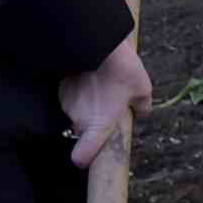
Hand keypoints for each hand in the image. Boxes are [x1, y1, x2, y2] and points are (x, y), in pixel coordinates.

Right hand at [61, 35, 152, 170]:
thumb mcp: (142, 89)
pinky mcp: (60, 88)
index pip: (82, 155)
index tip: (87, 160)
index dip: (84, 158)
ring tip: (102, 85)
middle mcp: (78, 118)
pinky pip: (71, 97)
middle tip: (110, 104)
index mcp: (98, 125)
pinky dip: (80, 91)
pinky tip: (91, 77)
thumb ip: (142, 106)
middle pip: (83, 129)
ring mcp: (66, 103)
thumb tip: (142, 112)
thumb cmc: (120, 70)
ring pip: (77, 111)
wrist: (96, 43)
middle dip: (94, 121)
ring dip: (88, 104)